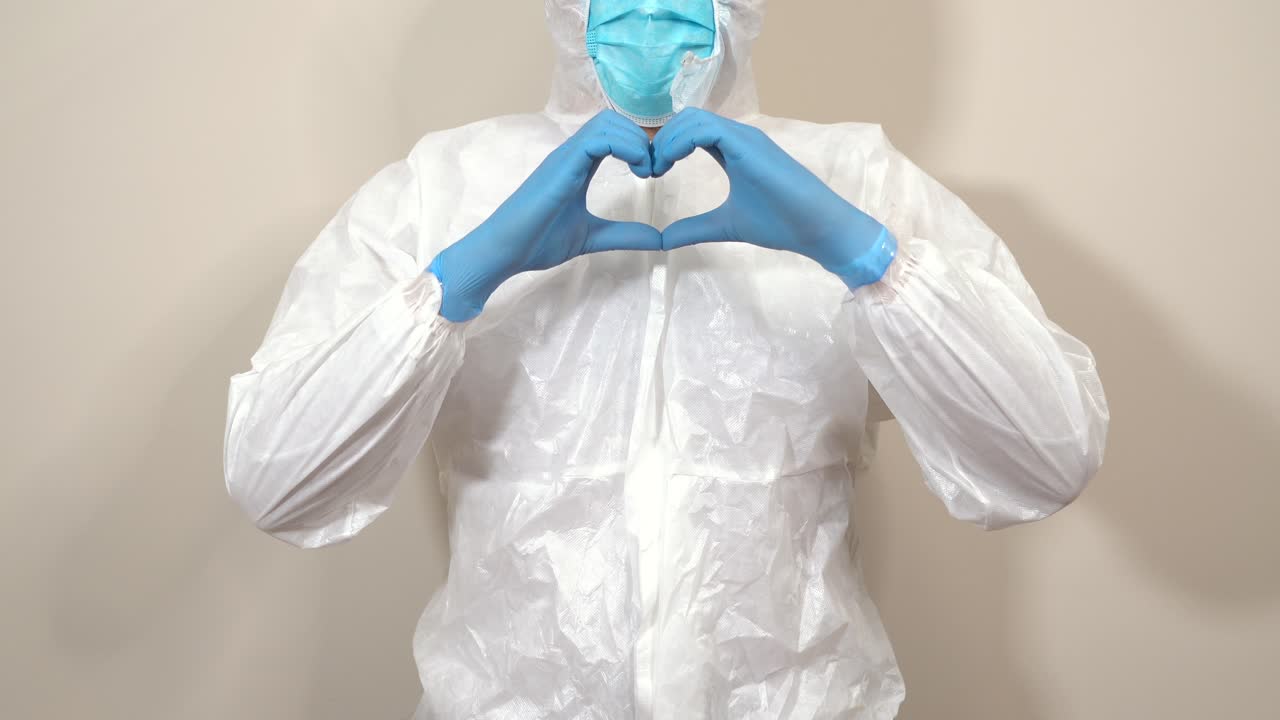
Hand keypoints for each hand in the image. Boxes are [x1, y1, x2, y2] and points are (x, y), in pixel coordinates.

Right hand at [429, 110, 661, 321]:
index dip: (640, 146)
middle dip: (642, 138)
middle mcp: (571, 154)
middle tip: (654, 171)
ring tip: (646, 171)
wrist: (504, 251)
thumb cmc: (538, 242)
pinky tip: (637, 171)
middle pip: (613, 120)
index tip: (654, 174)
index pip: (613, 134)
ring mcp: (565, 157)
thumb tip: (657, 240)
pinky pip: (598, 139)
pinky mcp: (561, 165)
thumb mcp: (592, 237)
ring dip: (636, 141)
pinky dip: (625, 147)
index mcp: (578, 165)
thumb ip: (623, 235)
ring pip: (607, 122)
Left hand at [652, 109, 896, 289]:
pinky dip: (680, 142)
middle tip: (648, 171)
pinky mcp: (748, 144)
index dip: (665, 146)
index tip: (652, 173)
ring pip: (692, 118)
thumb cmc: (780, 223)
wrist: (815, 227)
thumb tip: (663, 240)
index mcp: (732, 149)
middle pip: (686, 118)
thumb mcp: (725, 225)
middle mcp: (737, 137)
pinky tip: (670, 164)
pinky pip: (705, 129)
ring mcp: (744, 137)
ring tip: (656, 169)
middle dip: (661, 140)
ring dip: (667, 140)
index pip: (690, 130)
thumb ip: (695, 228)